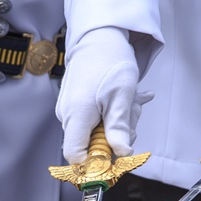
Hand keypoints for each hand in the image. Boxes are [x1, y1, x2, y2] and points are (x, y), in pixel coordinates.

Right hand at [56, 27, 153, 162]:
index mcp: (77, 115)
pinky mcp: (76, 104)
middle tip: (131, 117)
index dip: (95, 163)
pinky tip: (128, 100)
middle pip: (91, 145)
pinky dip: (113, 114)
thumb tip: (123, 153)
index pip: (75, 156)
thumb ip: (119, 127)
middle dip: (116, 137)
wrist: (100, 37)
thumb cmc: (110, 61)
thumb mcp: (122, 96)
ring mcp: (71, 109)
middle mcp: (68, 115)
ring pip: (97, 132)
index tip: (116, 159)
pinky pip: (95, 119)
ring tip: (131, 102)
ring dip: (118, 122)